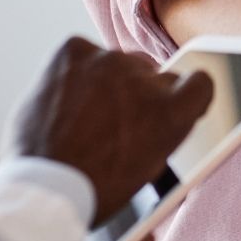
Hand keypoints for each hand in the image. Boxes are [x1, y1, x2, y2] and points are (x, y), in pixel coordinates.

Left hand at [6, 36, 213, 224]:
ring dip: (104, 84)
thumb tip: (164, 113)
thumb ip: (166, 130)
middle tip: (113, 123)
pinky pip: (82, 53)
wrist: (41, 189)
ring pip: (115, 64)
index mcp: (173, 111)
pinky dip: (74, 71)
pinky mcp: (74, 51)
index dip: (185, 95)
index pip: (200, 83)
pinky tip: (64, 98)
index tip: (171, 103)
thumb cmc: (94, 189)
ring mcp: (109, 61)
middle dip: (138, 94)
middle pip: (152, 75)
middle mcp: (146, 79)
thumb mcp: (151, 167)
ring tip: (80, 116)